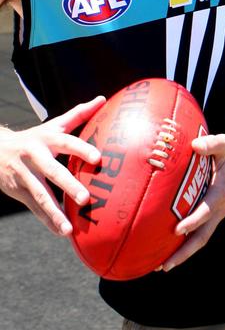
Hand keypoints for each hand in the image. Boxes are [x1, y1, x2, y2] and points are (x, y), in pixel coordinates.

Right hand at [0, 96, 104, 235]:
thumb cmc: (36, 137)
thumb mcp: (54, 124)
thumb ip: (79, 114)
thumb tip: (102, 99)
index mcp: (47, 138)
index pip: (66, 142)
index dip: (82, 149)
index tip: (99, 158)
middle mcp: (34, 156)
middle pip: (52, 171)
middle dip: (68, 185)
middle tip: (86, 199)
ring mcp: (24, 175)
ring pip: (40, 195)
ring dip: (54, 212)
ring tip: (70, 228)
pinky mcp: (17, 191)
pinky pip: (33, 208)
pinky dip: (47, 220)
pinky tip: (62, 231)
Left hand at [160, 133, 224, 269]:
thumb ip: (211, 144)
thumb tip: (194, 145)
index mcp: (221, 192)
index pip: (207, 210)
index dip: (193, 221)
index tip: (177, 230)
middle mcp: (219, 209)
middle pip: (202, 236)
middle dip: (184, 252)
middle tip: (164, 265)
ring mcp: (216, 215)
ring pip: (200, 239)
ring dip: (183, 254)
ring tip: (161, 266)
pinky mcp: (212, 216)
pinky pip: (199, 233)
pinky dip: (185, 245)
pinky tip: (168, 251)